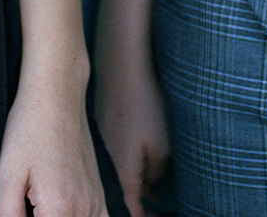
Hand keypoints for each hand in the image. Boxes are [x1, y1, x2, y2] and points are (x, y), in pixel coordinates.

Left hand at [0, 74, 106, 216]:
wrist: (56, 95)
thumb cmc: (28, 130)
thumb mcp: (8, 175)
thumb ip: (8, 216)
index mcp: (59, 210)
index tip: (23, 211)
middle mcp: (83, 211)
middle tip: (31, 207)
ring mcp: (96, 202)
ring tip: (45, 208)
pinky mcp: (100, 193)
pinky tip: (68, 213)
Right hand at [95, 62, 169, 216]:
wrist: (120, 65)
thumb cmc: (143, 103)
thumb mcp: (162, 144)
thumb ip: (157, 172)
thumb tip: (153, 185)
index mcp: (123, 171)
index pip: (133, 208)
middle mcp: (109, 161)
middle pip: (126, 192)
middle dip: (144, 202)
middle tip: (161, 206)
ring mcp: (104, 143)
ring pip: (123, 172)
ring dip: (140, 182)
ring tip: (158, 189)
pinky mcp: (104, 127)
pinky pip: (119, 155)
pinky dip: (133, 162)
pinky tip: (146, 157)